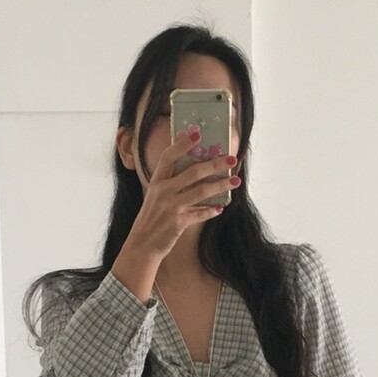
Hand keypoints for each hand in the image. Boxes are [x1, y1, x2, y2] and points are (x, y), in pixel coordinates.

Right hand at [130, 128, 239, 259]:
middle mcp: (163, 191)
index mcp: (156, 181)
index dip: (183, 144)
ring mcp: (172, 207)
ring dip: (221, 185)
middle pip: (192, 172)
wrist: (142, 244)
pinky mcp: (179, 222)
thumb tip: (196, 171)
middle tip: (231, 159)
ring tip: (236, 181)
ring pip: (201, 191)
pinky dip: (212, 210)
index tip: (197, 132)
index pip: (168, 156)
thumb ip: (171, 183)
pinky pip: (201, 213)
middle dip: (214, 164)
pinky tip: (221, 207)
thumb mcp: (155, 196)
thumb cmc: (151, 218)